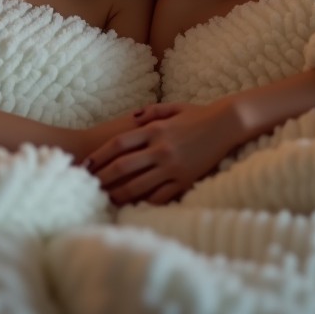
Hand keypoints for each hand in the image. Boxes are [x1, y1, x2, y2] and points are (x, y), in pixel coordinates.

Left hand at [85, 100, 237, 205]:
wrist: (227, 124)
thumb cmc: (199, 114)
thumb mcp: (173, 107)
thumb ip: (151, 112)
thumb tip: (133, 116)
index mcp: (154, 130)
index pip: (119, 144)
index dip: (99, 156)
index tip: (86, 165)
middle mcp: (160, 149)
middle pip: (124, 167)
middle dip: (104, 178)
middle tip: (89, 186)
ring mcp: (173, 166)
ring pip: (139, 185)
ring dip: (120, 194)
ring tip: (107, 200)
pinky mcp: (185, 179)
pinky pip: (162, 195)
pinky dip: (147, 202)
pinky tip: (136, 206)